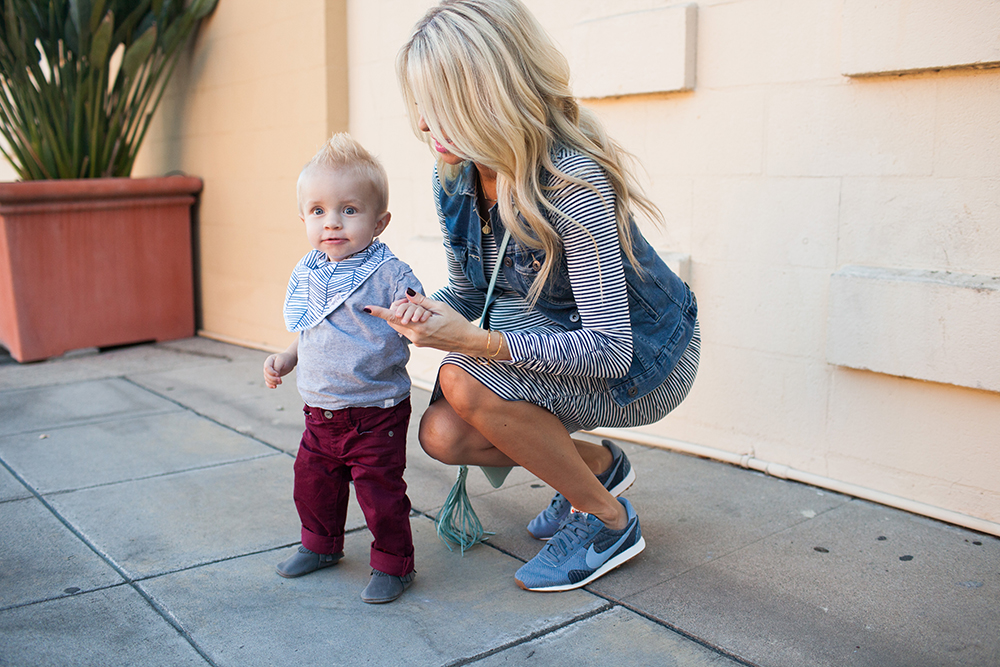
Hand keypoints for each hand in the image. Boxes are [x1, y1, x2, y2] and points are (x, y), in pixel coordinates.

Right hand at [263, 352, 295, 388]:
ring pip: (267, 379)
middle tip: (280, 380)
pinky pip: (268, 382)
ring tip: (280, 382)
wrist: (290, 360)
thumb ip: (277, 368)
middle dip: (273, 379)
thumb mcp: (282, 362)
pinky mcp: (271, 376)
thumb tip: (275, 376)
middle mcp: (267, 366)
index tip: (278, 374)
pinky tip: (275, 386)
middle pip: (266, 375)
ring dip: (273, 382)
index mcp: (269, 360)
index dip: (271, 373)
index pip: (267, 368)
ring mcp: (269, 372)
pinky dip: (271, 385)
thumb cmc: (286, 359)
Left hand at [365, 290, 496, 356]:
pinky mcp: (419, 343)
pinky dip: (410, 322)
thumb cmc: (456, 322)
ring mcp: (417, 342)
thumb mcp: (440, 307)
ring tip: (421, 311)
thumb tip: (407, 293)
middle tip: (409, 302)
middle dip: (396, 309)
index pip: (394, 318)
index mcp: (420, 326)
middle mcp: (415, 336)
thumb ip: (421, 301)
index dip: (379, 312)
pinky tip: (424, 318)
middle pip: (394, 321)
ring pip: (400, 326)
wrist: (466, 341)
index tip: (366, 308)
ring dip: (403, 316)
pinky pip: (408, 330)